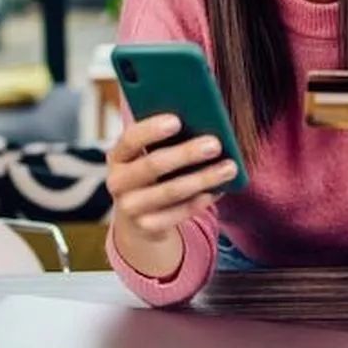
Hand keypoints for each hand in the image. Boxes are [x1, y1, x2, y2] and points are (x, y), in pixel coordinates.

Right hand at [106, 114, 237, 238]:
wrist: (138, 217)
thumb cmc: (153, 173)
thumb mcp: (149, 155)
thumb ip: (166, 139)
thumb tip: (202, 122)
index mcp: (118, 156)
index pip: (130, 139)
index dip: (151, 130)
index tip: (177, 120)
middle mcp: (117, 182)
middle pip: (153, 165)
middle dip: (186, 153)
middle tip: (215, 144)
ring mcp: (130, 207)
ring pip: (171, 191)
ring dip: (203, 178)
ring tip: (229, 167)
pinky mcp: (147, 227)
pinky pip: (179, 213)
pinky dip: (201, 200)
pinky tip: (219, 189)